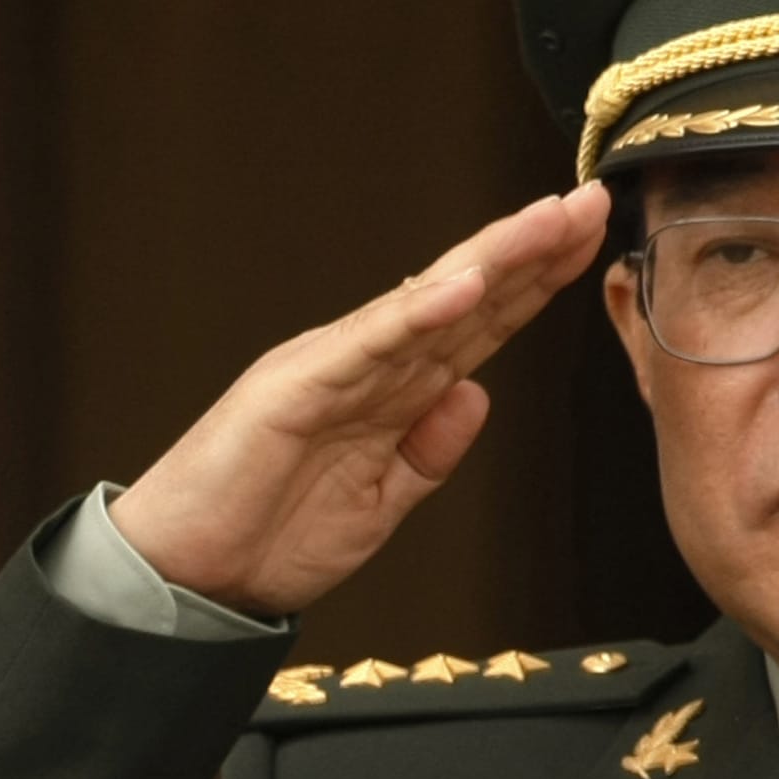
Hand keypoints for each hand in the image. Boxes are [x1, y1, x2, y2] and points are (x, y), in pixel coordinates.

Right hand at [108, 182, 610, 615]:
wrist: (186, 579)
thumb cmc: (269, 535)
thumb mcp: (381, 502)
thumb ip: (429, 451)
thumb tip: (478, 395)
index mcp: (389, 389)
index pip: (477, 324)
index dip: (534, 283)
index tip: (588, 243)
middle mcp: (365, 364)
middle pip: (464, 295)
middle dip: (532, 249)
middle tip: (592, 199)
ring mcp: (330, 368)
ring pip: (425, 302)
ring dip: (492, 259)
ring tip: (549, 220)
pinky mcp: (293, 389)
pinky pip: (366, 346)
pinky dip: (416, 313)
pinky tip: (463, 285)